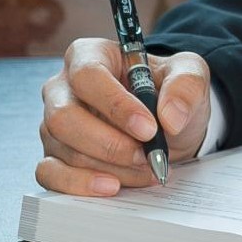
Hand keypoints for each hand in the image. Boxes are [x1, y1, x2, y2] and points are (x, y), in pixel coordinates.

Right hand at [36, 37, 212, 195]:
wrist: (165, 123)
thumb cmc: (168, 91)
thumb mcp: (190, 75)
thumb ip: (186, 86)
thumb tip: (170, 118)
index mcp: (89, 55)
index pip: (87, 75)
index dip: (116, 105)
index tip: (149, 128)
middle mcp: (62, 87)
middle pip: (64, 116)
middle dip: (109, 143)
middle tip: (146, 155)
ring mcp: (53, 124)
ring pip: (63, 149)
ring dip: (108, 166)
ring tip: (145, 168)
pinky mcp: (52, 155)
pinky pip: (51, 174)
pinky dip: (81, 185)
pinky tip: (112, 186)